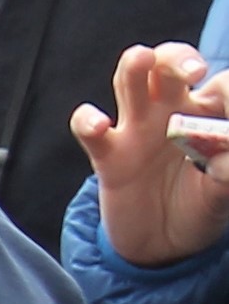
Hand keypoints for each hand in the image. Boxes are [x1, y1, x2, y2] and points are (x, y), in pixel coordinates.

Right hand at [73, 41, 228, 266]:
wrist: (162, 245)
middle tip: (193, 72)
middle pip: (169, 66)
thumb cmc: (199, 208)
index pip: (221, 85)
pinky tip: (99, 126)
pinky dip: (88, 121)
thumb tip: (223, 156)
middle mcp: (171, 113)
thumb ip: (227, 174)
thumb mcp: (223, 196)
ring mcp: (136, 131)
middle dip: (178, 59)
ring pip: (130, 82)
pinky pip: (89, 130)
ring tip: (142, 58)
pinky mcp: (108, 156)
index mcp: (208, 116)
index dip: (228, 89)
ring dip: (134, 67)